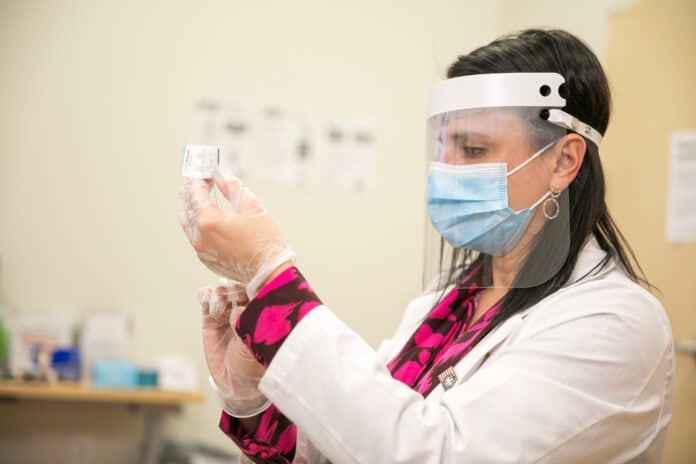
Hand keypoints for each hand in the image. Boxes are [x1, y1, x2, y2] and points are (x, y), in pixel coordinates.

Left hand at [180, 167, 294, 297]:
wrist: (268, 271)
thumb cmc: (263, 241)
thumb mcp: (251, 206)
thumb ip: (232, 186)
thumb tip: (220, 174)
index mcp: (208, 221)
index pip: (196, 194)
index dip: (200, 181)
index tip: (205, 174)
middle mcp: (199, 237)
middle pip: (188, 208)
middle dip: (194, 193)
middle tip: (200, 182)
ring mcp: (201, 250)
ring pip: (189, 224)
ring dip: (193, 210)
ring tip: (199, 199)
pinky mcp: (207, 259)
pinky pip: (196, 238)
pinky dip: (197, 226)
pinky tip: (204, 220)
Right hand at [198, 279, 269, 416]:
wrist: (237, 383)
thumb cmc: (254, 364)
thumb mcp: (254, 347)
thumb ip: (247, 328)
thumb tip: (239, 310)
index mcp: (264, 310)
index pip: (262, 288)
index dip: (255, 283)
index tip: (250, 287)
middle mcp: (247, 307)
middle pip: (241, 285)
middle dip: (235, 287)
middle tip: (233, 297)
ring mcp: (228, 311)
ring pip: (224, 290)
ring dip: (220, 294)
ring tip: (218, 308)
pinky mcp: (211, 317)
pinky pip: (207, 299)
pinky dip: (206, 295)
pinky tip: (206, 300)